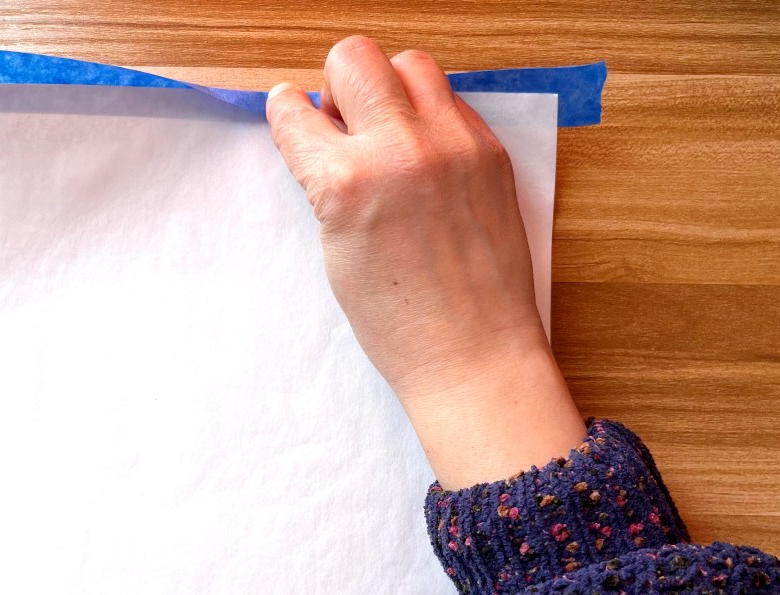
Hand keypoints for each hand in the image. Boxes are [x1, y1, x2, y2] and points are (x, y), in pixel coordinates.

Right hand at [266, 37, 586, 488]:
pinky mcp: (491, 151)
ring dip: (389, 88)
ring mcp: (454, 144)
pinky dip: (429, 116)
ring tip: (389, 135)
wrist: (473, 354)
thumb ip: (325, 180)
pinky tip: (426, 160)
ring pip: (409, 63)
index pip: (294, 110)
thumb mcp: (335, 248)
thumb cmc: (397, 321)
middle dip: (338, 84)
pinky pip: (451, 101)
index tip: (295, 121)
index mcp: (347, 182)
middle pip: (353, 55)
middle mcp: (402, 149)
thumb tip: (324, 132)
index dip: (287, 115)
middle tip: (345, 125)